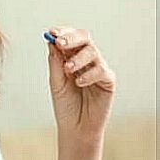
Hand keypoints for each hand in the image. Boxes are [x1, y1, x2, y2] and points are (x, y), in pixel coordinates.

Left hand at [46, 26, 115, 144]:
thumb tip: (51, 42)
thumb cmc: (65, 105)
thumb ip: (55, 63)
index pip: (69, 38)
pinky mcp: (108, 81)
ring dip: (78, 58)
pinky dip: (89, 74)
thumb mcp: (56, 82)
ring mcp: (97, 68)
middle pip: (84, 38)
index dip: (62, 32)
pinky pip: (101, 70)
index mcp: (70, 57)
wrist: (75, 127)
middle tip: (60, 42)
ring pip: (92, 51)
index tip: (52, 32)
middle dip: (72, 38)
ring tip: (68, 69)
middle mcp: (85, 59)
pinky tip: (79, 83)